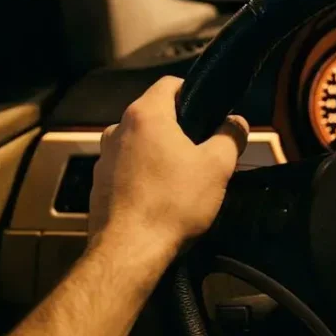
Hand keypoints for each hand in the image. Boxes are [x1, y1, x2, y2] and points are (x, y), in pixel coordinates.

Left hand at [89, 76, 248, 256]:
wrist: (130, 251)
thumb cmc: (174, 203)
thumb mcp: (217, 167)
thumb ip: (231, 136)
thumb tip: (237, 122)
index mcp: (145, 115)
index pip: (169, 84)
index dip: (193, 92)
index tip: (210, 112)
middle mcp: (117, 130)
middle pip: (154, 115)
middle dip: (179, 128)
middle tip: (203, 151)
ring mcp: (104, 158)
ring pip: (140, 144)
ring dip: (160, 153)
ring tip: (183, 179)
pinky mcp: (97, 185)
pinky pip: (127, 169)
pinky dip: (144, 176)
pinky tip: (161, 199)